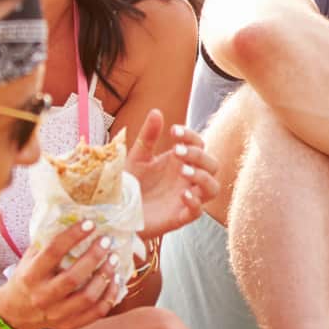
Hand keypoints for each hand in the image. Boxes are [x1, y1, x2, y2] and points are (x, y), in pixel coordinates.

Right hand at [0, 219, 119, 328]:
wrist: (15, 313)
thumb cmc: (27, 278)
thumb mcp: (29, 259)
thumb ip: (47, 243)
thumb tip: (73, 216)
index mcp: (30, 276)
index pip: (52, 253)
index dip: (72, 236)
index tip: (90, 223)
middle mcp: (42, 296)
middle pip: (73, 278)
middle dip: (94, 257)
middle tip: (106, 241)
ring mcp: (56, 314)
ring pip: (88, 297)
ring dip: (105, 276)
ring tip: (114, 260)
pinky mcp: (69, 324)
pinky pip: (96, 313)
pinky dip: (110, 296)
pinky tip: (116, 280)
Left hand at [126, 111, 219, 234]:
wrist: (115, 212)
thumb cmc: (129, 184)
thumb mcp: (136, 157)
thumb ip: (148, 137)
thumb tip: (157, 111)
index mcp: (179, 161)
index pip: (199, 144)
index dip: (191, 136)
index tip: (173, 131)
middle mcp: (186, 179)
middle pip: (212, 164)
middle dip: (199, 156)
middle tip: (178, 151)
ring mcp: (186, 198)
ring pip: (213, 188)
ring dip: (203, 177)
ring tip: (184, 171)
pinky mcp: (180, 217)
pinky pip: (198, 211)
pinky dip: (195, 202)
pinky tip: (183, 194)